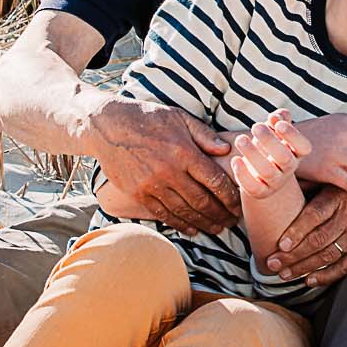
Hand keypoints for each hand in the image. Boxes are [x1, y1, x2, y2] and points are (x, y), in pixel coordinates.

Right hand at [88, 98, 239, 233]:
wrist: (108, 126)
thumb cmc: (147, 118)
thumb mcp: (179, 117)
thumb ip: (204, 135)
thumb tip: (227, 150)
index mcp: (183, 151)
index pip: (214, 180)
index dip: (230, 196)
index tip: (238, 204)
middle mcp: (169, 171)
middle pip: (202, 201)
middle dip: (221, 214)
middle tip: (232, 222)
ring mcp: (152, 185)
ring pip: (184, 212)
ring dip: (204, 223)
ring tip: (217, 229)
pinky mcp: (138, 194)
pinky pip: (163, 214)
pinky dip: (180, 224)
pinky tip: (192, 229)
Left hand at [229, 109, 311, 198]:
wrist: (260, 174)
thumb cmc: (267, 145)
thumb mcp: (274, 131)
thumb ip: (278, 120)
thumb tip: (278, 116)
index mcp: (296, 153)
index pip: (304, 147)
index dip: (293, 135)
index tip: (279, 124)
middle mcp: (288, 168)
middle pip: (285, 158)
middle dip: (269, 141)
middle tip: (255, 126)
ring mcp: (275, 182)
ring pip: (267, 172)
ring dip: (252, 153)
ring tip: (240, 139)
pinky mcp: (260, 192)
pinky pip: (253, 187)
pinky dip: (243, 174)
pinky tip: (235, 159)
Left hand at [263, 183, 346, 286]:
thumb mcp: (341, 177)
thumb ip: (314, 183)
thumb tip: (284, 184)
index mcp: (338, 197)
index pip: (314, 216)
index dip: (296, 231)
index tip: (280, 244)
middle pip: (317, 240)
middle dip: (293, 255)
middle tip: (273, 264)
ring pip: (328, 255)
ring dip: (305, 267)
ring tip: (285, 274)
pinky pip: (346, 265)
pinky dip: (328, 275)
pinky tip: (311, 280)